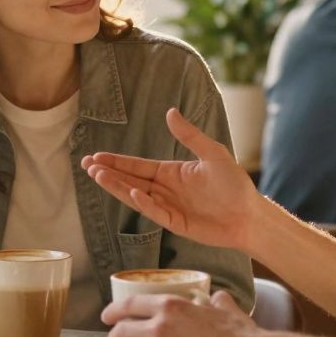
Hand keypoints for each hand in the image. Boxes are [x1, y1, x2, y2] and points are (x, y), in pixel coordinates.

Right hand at [81, 107, 262, 251]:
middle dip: (108, 173)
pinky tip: (130, 193)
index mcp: (171, 173)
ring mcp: (169, 208)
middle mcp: (166, 190)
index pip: (137, 166)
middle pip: (130, 180)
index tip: (95, 157)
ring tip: (98, 176)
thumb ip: (190, 135)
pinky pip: (155, 213)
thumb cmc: (234, 184)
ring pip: (136, 197)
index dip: (116, 162)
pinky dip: (143, 203)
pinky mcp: (176, 224)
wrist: (249, 214)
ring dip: (117, 187)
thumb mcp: (213, 153)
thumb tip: (170, 112)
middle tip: (86, 165)